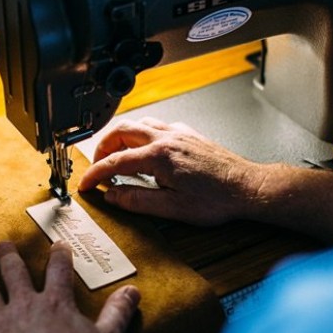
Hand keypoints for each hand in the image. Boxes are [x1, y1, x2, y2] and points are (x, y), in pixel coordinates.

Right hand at [78, 118, 267, 225]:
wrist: (247, 188)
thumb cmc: (217, 199)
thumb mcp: (173, 208)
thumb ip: (137, 200)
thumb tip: (112, 195)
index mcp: (160, 156)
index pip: (115, 161)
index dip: (95, 173)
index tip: (85, 184)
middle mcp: (167, 138)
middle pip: (121, 131)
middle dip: (102, 147)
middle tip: (97, 167)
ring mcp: (177, 133)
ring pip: (137, 123)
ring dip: (120, 138)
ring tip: (115, 156)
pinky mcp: (187, 134)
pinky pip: (155, 125)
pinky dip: (139, 134)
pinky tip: (143, 149)